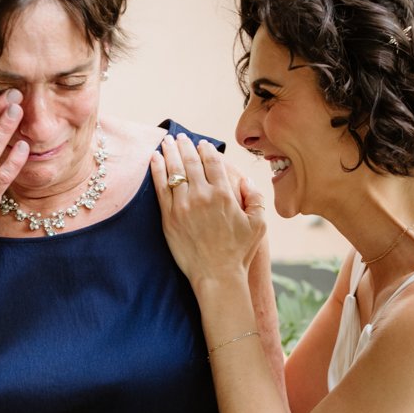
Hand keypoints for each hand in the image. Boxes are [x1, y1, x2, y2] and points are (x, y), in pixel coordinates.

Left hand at [149, 131, 265, 285]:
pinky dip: (157, 170)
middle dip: (185, 146)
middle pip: (191, 162)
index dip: (206, 149)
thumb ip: (256, 198)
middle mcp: (203, 196)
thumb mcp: (259, 224)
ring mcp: (183, 206)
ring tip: (167, 142)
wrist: (216, 275)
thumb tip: (245, 179)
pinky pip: (161, 188)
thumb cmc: (239, 251)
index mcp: (224, 195)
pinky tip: (155, 159)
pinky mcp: (169, 217)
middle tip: (181, 137)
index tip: (202, 143)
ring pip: (174, 170)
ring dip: (170, 152)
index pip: (213, 162)